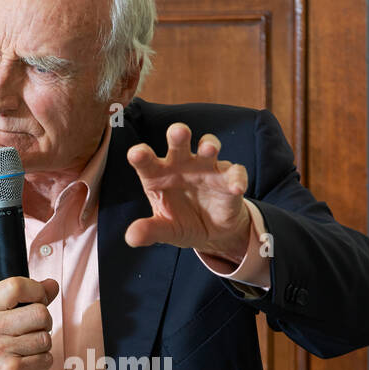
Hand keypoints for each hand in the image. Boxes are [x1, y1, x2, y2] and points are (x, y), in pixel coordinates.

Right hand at [0, 277, 58, 369]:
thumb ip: (20, 300)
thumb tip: (51, 285)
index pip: (16, 285)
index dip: (36, 290)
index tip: (39, 299)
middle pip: (40, 313)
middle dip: (44, 323)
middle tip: (32, 331)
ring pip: (45, 338)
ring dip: (42, 345)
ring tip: (25, 350)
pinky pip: (46, 359)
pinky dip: (42, 362)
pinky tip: (27, 363)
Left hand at [125, 123, 251, 262]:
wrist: (211, 232)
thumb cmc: (181, 221)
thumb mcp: (165, 229)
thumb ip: (150, 230)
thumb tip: (131, 237)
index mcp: (158, 174)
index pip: (146, 161)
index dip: (141, 155)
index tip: (136, 154)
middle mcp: (181, 165)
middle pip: (178, 144)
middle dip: (178, 135)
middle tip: (179, 132)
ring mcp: (206, 168)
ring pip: (208, 147)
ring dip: (209, 145)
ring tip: (208, 149)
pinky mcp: (228, 178)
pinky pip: (235, 173)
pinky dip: (237, 178)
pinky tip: (236, 188)